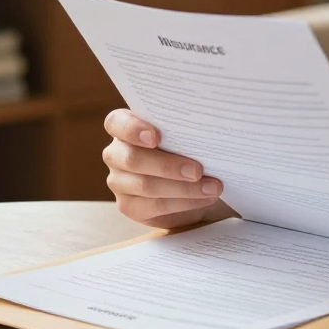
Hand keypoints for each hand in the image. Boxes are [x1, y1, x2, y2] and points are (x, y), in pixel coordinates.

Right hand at [102, 109, 233, 229]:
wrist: (190, 180)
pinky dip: (184, 202)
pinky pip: (155, 206)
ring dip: (184, 188)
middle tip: (198, 170)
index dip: (132, 129)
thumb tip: (206, 131)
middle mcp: (116, 154)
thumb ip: (184, 130)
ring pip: (145, 186)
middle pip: (132, 159)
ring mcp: (119, 181)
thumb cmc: (186, 146)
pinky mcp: (129, 206)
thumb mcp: (184, 134)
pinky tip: (205, 198)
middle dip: (168, 166)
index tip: (155, 137)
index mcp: (124, 127)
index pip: (116, 122)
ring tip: (212, 187)